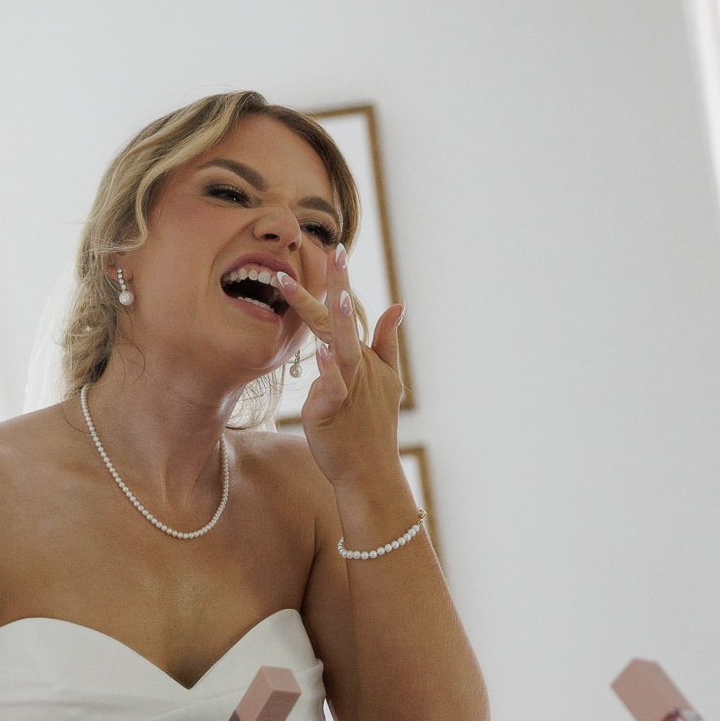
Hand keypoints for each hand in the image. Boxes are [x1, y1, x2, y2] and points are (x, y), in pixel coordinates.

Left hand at [274, 244, 405, 488]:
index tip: (336, 248)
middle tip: (336, 252)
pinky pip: (333, 386)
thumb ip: (387, 341)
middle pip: (348, 321)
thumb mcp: (387, 381)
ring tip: (340, 297)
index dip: (342, 282)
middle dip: (341, 286)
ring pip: (344, 349)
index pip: (351, 313)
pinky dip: (328, 368)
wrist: (369, 472)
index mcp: (364, 358)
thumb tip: (399, 305)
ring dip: (342, 323)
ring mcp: (351, 387)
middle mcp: (359, 367)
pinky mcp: (336, 409)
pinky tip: (320, 350)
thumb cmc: (372, 427)